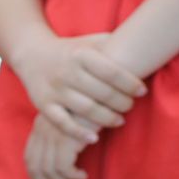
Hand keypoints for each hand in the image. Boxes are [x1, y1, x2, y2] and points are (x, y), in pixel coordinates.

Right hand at [12, 32, 144, 143]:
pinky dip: (79, 132)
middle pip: (102, 93)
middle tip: (130, 106)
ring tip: (119, 120)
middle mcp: (67, 72)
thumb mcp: (91, 41)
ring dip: (107, 118)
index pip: (112, 72)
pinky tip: (94, 137)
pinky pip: (63, 122)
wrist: (33, 55)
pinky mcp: (43, 105)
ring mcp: (54, 90)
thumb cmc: (72, 50)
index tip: (142, 91)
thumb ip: (113, 44)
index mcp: (81, 55)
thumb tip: (145, 47)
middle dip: (122, 103)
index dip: (130, 84)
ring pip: (86, 110)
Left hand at [23, 112, 90, 178]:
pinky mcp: (65, 138)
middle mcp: (42, 130)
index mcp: (40, 126)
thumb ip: (62, 137)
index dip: (36, 176)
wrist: (105, 89)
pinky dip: (72, 177)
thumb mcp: (72, 121)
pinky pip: (63, 168)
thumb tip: (62, 164)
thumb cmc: (94, 106)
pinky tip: (82, 176)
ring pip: (49, 171)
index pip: (30, 157)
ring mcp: (52, 134)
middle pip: (34, 167)